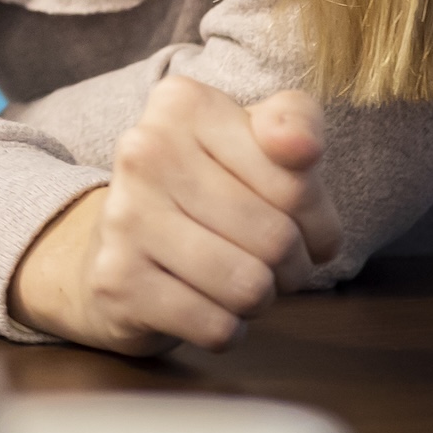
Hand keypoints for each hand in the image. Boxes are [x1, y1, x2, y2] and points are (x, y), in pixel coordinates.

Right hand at [6, 76, 341, 354]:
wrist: (116, 247)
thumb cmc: (206, 191)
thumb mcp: (256, 142)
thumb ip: (295, 123)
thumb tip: (302, 146)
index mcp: (183, 105)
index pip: (297, 179)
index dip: (317, 218)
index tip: (295, 221)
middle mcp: (143, 150)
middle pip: (276, 238)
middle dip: (290, 266)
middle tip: (267, 261)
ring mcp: (124, 215)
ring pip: (249, 287)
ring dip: (258, 298)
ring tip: (236, 281)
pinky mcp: (116, 280)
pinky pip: (216, 327)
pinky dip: (225, 327)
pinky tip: (203, 304)